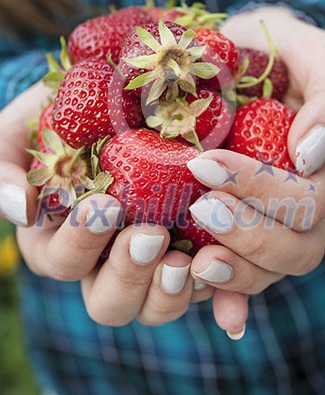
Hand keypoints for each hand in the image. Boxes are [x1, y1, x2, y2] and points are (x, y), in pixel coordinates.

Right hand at [0, 83, 212, 326]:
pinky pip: (205, 287)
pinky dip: (217, 292)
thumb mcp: (20, 132)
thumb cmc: (58, 118)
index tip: (105, 206)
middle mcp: (104, 261)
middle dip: (128, 275)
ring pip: (154, 306)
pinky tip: (225, 277)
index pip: (61, 262)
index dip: (80, 244)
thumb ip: (7, 169)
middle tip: (150, 235)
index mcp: (59, 240)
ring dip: (168, 293)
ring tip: (183, 260)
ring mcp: (149, 260)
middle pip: (108, 301)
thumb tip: (19, 211)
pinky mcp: (190, 251)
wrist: (115, 96)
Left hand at [186, 7, 324, 331]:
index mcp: (324, 167)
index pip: (307, 199)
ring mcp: (268, 219)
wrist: (236, 60)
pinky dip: (222, 292)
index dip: (261, 192)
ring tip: (189, 259)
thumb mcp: (314, 55)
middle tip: (200, 207)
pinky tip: (196, 287)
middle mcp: (301, 202)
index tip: (206, 165)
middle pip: (295, 247)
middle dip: (248, 235)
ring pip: (268, 270)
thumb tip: (312, 153)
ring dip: (233, 269)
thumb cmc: (278, 53)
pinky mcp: (233, 226)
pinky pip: (235, 271)